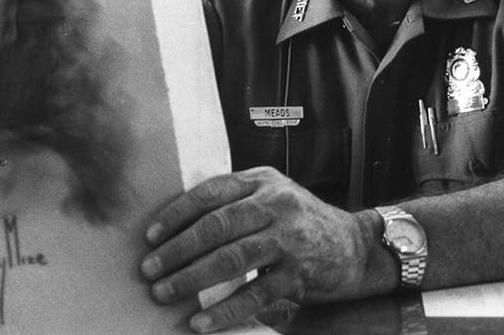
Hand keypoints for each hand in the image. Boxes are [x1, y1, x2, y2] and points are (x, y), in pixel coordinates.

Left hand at [140, 166, 387, 331]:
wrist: (354, 246)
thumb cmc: (302, 221)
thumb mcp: (273, 193)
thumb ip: (236, 199)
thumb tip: (178, 222)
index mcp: (263, 181)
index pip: (210, 193)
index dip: (176, 214)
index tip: (150, 236)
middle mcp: (276, 204)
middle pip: (216, 226)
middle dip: (177, 250)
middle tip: (149, 269)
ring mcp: (289, 240)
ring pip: (231, 259)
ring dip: (191, 279)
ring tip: (165, 293)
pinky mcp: (299, 275)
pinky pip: (254, 295)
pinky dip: (224, 310)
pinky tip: (200, 322)